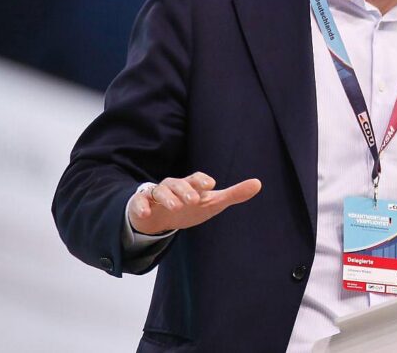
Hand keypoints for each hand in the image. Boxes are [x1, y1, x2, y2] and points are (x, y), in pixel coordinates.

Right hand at [129, 171, 261, 234]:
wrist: (161, 218)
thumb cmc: (190, 206)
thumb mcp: (212, 202)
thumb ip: (234, 194)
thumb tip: (258, 183)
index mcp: (190, 184)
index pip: (196, 178)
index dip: (202, 180)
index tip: (211, 185)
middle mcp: (173, 186)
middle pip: (177, 183)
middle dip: (185, 190)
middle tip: (194, 200)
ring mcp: (155, 195)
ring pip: (159, 191)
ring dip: (167, 197)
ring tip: (175, 207)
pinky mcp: (140, 205)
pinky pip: (138, 203)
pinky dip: (141, 206)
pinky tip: (146, 212)